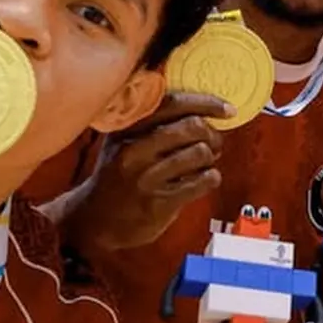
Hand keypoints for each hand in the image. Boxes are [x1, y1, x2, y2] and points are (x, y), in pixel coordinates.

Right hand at [71, 92, 231, 251]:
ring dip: (211, 158)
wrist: (95, 219)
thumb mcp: (121, 140)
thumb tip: (201, 107)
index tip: (227, 109)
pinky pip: (203, 181)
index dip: (206, 103)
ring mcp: (146, 177)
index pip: (173, 103)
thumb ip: (150, 120)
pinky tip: (202, 180)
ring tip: (204, 164)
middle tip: (213, 143)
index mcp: (126, 127)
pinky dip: (211, 178)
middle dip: (212, 134)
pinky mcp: (159, 202)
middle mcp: (133, 149)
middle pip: (192, 126)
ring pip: (200, 153)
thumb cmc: (116, 174)